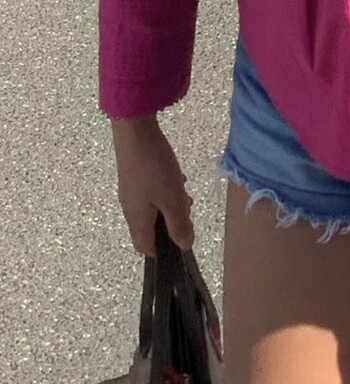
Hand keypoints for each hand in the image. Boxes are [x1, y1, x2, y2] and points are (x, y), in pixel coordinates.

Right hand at [111, 116, 194, 256]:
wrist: (135, 131)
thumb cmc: (154, 168)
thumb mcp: (173, 199)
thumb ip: (179, 224)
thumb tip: (184, 246)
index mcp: (137, 219)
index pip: (145, 248)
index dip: (163, 251)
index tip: (181, 242)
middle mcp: (129, 209)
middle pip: (151, 228)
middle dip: (171, 223)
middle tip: (186, 209)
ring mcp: (130, 192)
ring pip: (153, 208)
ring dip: (170, 204)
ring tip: (184, 192)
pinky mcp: (134, 176)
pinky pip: (151, 193)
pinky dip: (165, 190)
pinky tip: (176, 177)